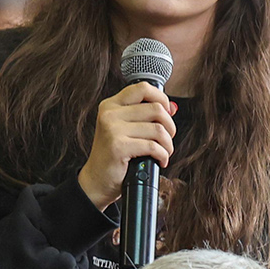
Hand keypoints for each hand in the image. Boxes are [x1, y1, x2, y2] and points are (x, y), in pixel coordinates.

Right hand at [77, 83, 176, 209]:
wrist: (97, 180)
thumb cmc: (115, 155)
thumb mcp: (126, 129)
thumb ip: (145, 115)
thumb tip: (172, 107)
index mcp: (111, 105)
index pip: (143, 88)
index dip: (161, 98)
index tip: (167, 112)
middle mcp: (110, 113)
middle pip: (156, 109)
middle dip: (170, 126)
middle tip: (167, 138)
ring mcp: (112, 129)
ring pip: (157, 129)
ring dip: (167, 144)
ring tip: (164, 152)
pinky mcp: (118, 146)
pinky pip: (153, 146)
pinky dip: (163, 155)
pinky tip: (160, 161)